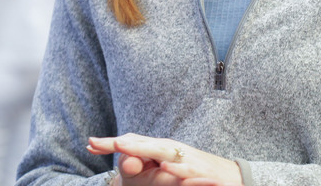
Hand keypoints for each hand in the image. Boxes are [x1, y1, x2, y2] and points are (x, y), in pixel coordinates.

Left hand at [88, 133, 242, 185]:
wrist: (231, 178)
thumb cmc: (197, 174)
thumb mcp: (169, 169)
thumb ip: (147, 165)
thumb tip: (123, 164)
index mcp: (163, 150)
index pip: (134, 143)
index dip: (112, 143)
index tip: (90, 144)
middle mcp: (172, 150)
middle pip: (144, 143)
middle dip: (124, 143)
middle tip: (102, 142)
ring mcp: (186, 159)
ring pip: (162, 150)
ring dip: (144, 148)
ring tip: (124, 146)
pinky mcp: (199, 171)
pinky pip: (185, 167)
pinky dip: (175, 165)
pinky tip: (164, 165)